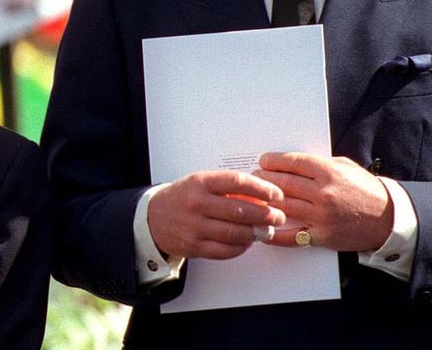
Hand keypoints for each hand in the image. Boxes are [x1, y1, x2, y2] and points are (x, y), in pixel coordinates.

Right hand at [147, 171, 286, 259]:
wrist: (153, 217)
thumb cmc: (183, 198)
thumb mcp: (201, 183)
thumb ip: (228, 188)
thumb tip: (261, 198)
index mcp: (200, 182)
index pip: (237, 182)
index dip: (261, 188)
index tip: (275, 194)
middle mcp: (196, 203)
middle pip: (239, 210)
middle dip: (265, 215)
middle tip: (278, 216)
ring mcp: (194, 226)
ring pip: (234, 233)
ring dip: (255, 233)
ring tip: (265, 231)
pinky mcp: (193, 246)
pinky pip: (225, 250)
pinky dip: (241, 247)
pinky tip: (247, 242)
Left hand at [253, 152, 393, 251]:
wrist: (389, 219)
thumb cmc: (366, 190)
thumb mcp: (346, 167)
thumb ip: (320, 164)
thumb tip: (291, 162)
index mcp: (329, 172)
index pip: (292, 162)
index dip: (272, 161)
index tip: (263, 161)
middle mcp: (323, 193)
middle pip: (282, 183)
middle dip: (263, 179)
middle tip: (253, 177)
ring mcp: (322, 216)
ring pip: (282, 206)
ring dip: (264, 201)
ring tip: (254, 197)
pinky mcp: (322, 236)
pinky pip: (291, 236)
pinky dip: (274, 233)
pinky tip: (261, 228)